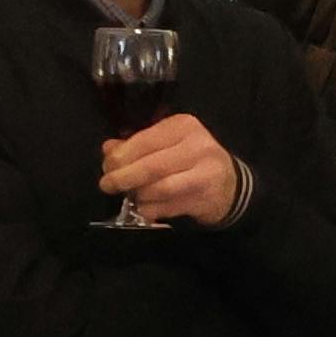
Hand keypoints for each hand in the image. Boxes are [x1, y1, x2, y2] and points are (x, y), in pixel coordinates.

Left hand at [103, 115, 250, 229]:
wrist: (228, 184)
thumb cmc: (190, 159)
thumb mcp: (166, 144)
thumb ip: (137, 144)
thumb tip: (109, 149)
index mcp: (184, 126)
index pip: (145, 140)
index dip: (121, 156)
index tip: (107, 167)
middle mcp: (198, 146)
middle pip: (152, 166)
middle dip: (124, 178)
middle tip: (107, 185)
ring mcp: (205, 174)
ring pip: (159, 188)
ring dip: (138, 196)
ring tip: (130, 197)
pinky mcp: (205, 198)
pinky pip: (168, 207)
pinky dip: (150, 210)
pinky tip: (145, 209)